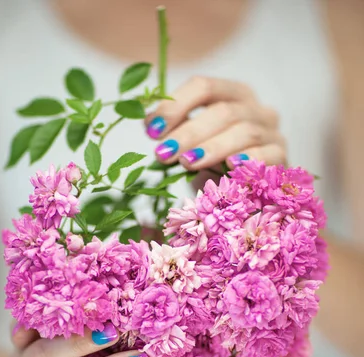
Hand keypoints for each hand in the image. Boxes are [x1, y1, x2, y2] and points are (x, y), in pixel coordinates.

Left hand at [146, 76, 285, 168]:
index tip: (151, 131)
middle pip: (223, 112)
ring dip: (212, 148)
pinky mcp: (282, 157)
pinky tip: (229, 167)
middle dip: (189, 132)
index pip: (204, 87)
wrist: (248, 193)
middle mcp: (256, 108)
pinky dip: (248, 160)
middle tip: (164, 153)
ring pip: (244, 132)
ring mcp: (273, 132)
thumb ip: (177, 130)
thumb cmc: (216, 165)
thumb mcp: (194, 144)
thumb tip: (148, 124)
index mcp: (233, 95)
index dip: (175, 106)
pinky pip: (267, 154)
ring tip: (186, 163)